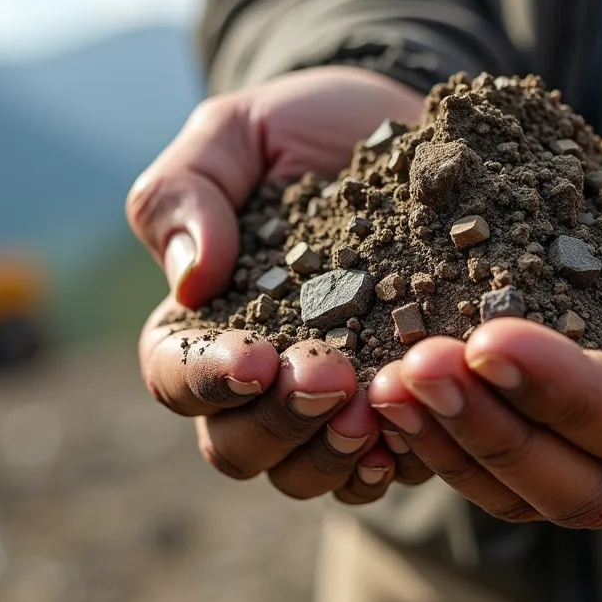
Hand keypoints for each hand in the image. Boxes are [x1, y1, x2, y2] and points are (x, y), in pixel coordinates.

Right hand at [126, 67, 432, 502]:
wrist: (407, 131)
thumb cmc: (305, 129)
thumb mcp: (235, 132)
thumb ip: (185, 192)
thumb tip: (189, 278)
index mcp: (201, 319)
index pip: (174, 374)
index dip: (207, 379)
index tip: (256, 357)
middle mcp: (256, 378)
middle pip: (237, 445)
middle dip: (282, 422)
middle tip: (335, 381)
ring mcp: (326, 404)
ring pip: (305, 473)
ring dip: (337, 454)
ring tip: (381, 409)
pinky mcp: (397, 408)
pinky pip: (385, 466)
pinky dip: (400, 459)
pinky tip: (427, 429)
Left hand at [369, 86, 601, 526]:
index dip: (572, 395)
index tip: (489, 338)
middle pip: (590, 483)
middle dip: (494, 430)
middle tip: (412, 367)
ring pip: (540, 492)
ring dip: (458, 443)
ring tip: (385, 382)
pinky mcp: (587, 434)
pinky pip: (514, 465)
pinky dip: (453, 436)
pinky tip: (394, 387)